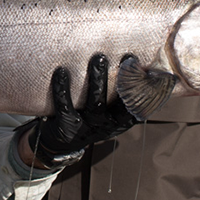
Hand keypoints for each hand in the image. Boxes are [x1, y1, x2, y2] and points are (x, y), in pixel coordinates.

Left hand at [25, 54, 137, 168]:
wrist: (62, 143)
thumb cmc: (89, 118)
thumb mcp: (108, 112)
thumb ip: (119, 94)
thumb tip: (138, 65)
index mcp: (118, 121)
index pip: (133, 104)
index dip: (138, 85)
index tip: (137, 62)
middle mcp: (104, 125)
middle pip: (115, 100)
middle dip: (118, 78)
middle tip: (121, 57)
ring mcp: (86, 128)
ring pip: (94, 102)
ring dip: (97, 79)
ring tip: (98, 59)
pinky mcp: (66, 127)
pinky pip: (64, 105)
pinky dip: (62, 88)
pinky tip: (61, 71)